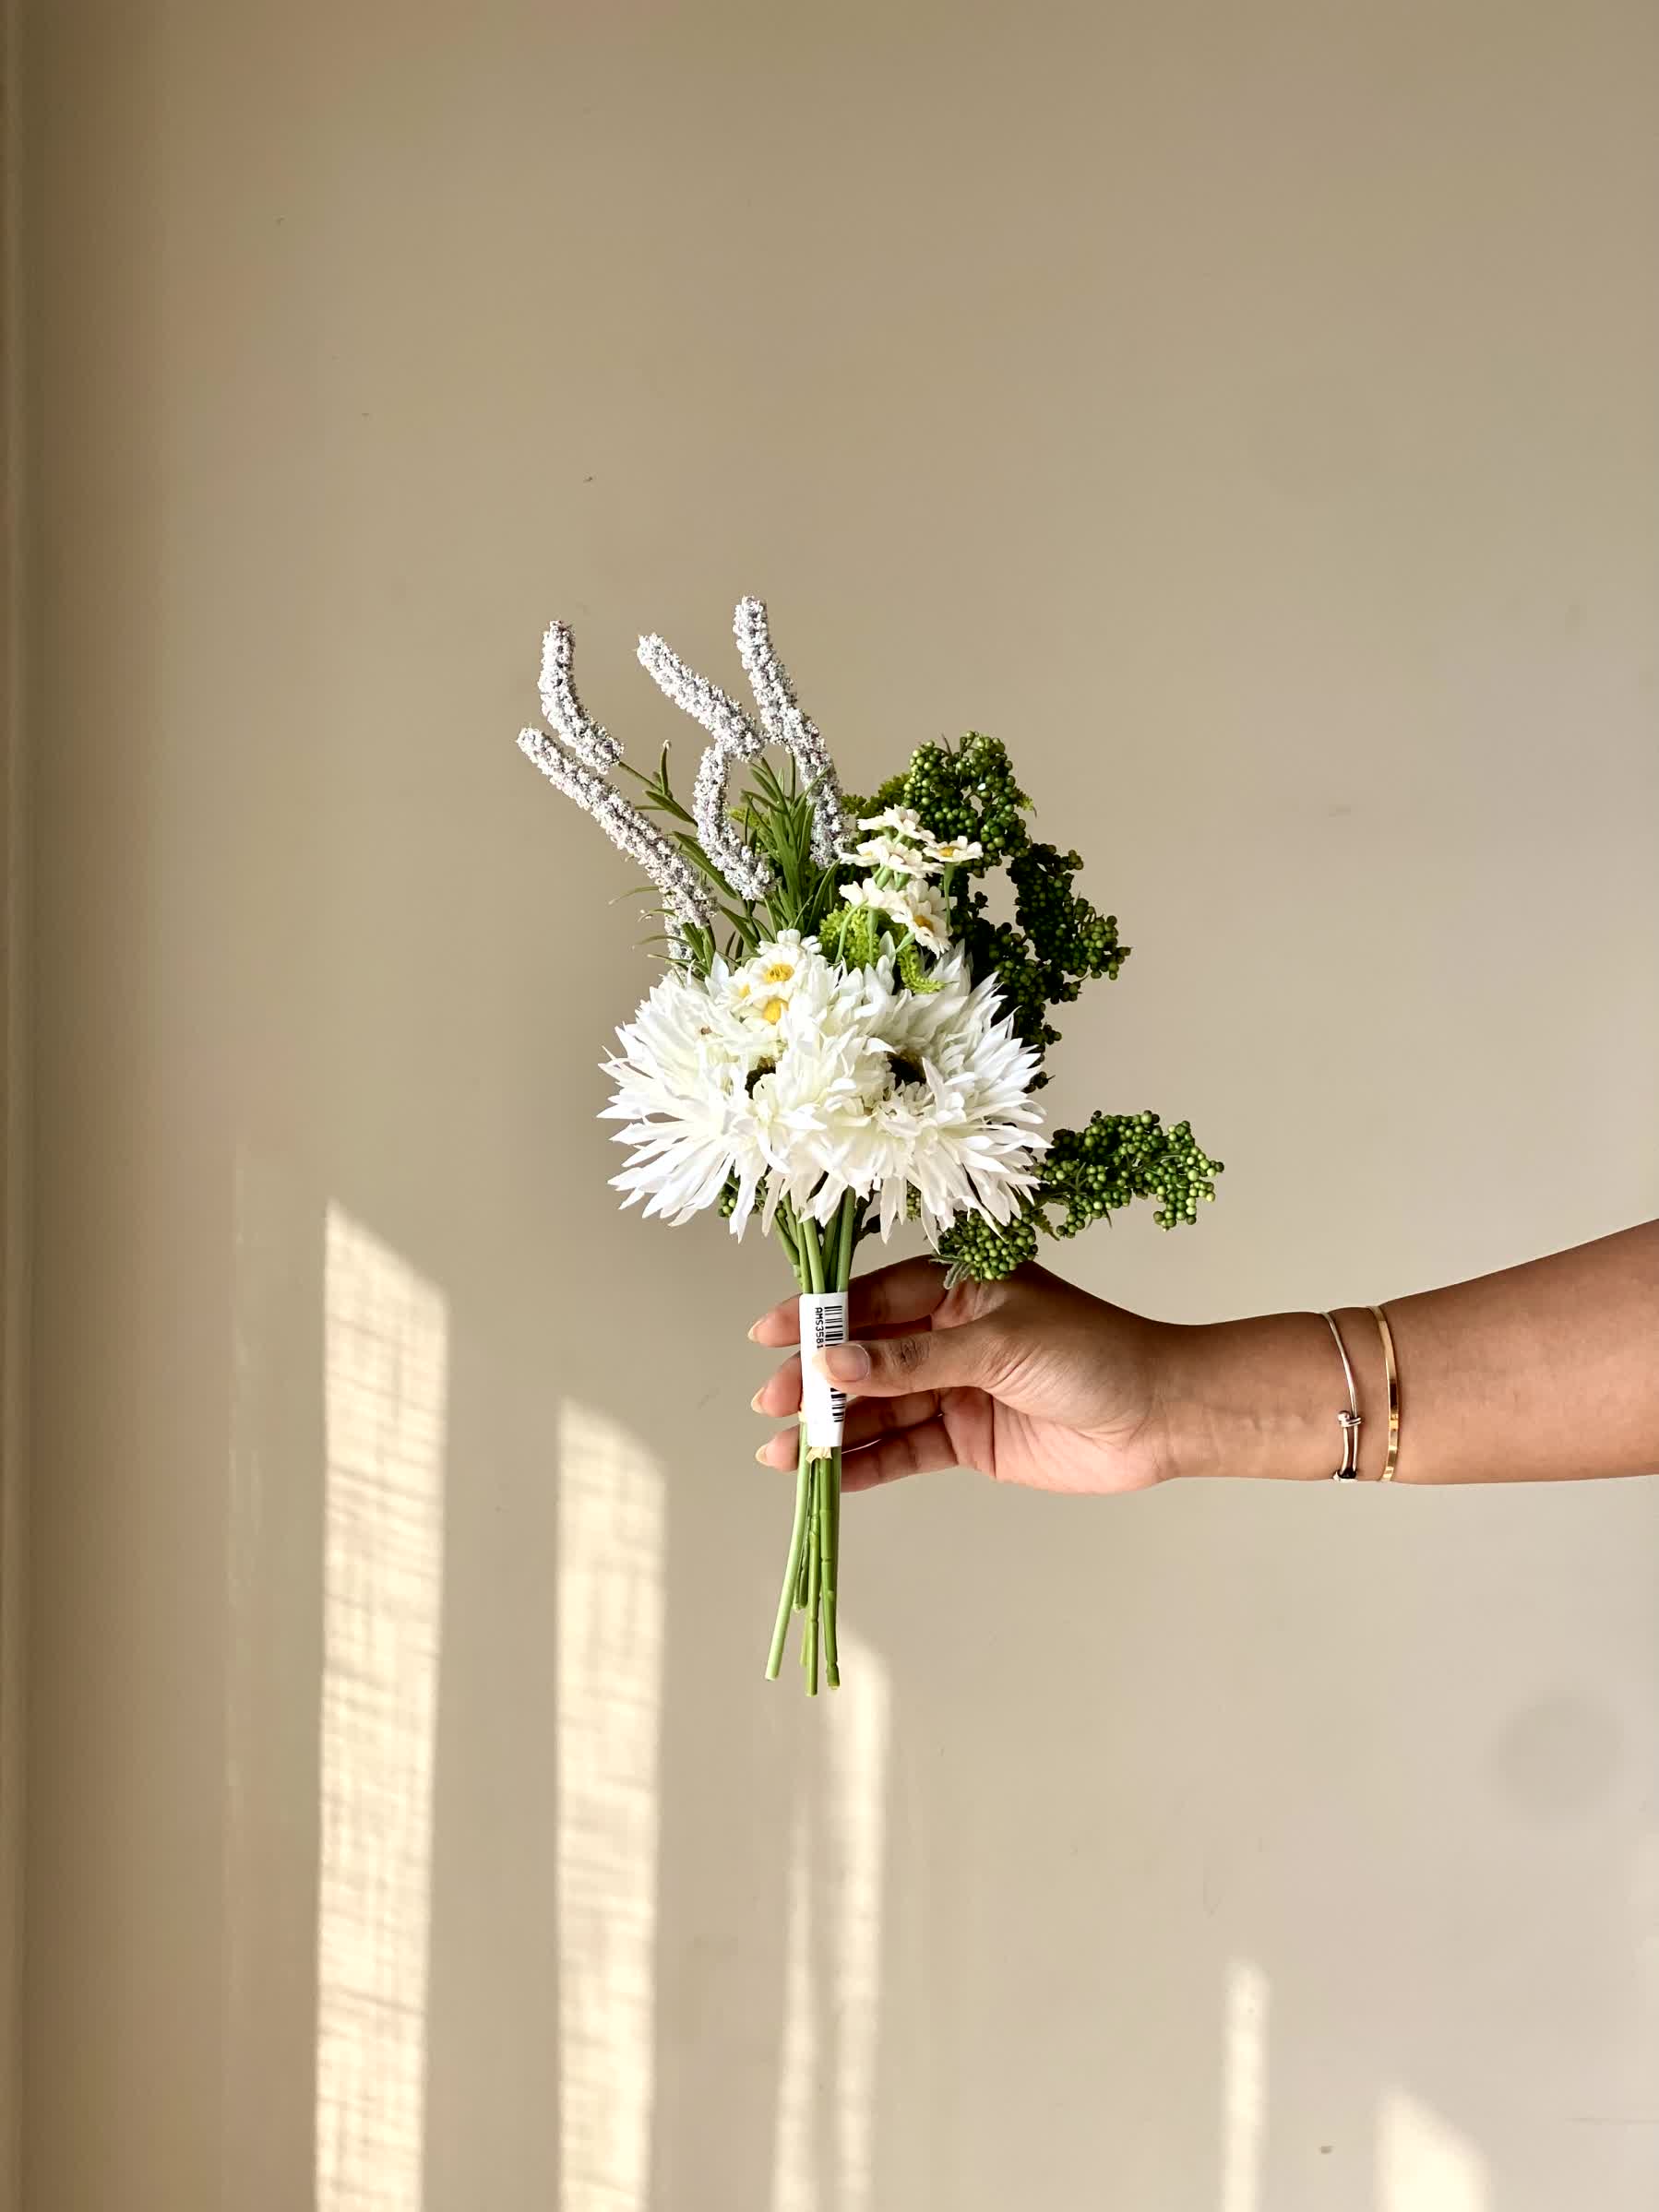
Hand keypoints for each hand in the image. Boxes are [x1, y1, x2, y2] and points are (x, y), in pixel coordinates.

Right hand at [749, 1256, 1171, 1494]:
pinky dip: (867, 1463)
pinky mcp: (966, 1437)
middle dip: (817, 1381)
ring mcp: (955, 1387)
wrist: (1159, 1415)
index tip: (768, 1334)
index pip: (871, 1298)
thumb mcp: (997, 1345)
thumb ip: (912, 1360)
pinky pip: (905, 1449)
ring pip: (879, 1407)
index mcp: (957, 1286)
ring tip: (783, 1453)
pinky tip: (830, 1476)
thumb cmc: (1092, 1354)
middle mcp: (948, 1333)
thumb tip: (834, 1360)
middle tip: (773, 1404)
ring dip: (834, 1429)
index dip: (818, 1317)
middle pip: (866, 1356)